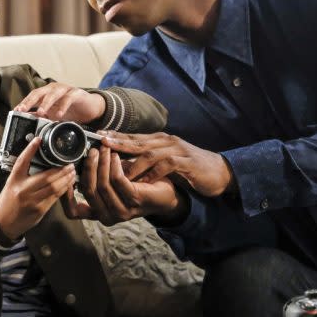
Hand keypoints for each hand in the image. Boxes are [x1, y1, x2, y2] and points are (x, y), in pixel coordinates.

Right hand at [0, 136, 76, 238]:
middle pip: (46, 176)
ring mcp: (32, 201)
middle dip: (61, 169)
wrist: (3, 223)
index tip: (38, 139)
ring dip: (66, 179)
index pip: (21, 162)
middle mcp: (23, 190)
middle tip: (70, 163)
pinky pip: (55, 198)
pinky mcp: (40, 210)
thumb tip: (42, 161)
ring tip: (72, 172)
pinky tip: (69, 184)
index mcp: (14, 180)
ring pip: (54, 187)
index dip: (30, 150)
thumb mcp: (12, 184)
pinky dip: (64, 189)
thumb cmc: (8, 201)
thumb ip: (24, 174)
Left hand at [14, 83, 104, 123]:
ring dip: (46, 103)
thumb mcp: (54, 114)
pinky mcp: (77, 93)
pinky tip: (59, 114)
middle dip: (30, 101)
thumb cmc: (71, 109)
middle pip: (39, 92)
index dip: (24, 103)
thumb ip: (42, 116)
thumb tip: (28, 120)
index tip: (16, 111)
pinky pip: (68, 99)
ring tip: (41, 113)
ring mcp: (65, 89)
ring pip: (53, 94)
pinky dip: (63, 106)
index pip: (32, 96)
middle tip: (23, 110)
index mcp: (46, 93)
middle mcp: (54, 89)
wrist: (90, 107)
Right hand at [69, 145, 183, 225]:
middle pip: (88, 191)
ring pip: (102, 185)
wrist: (167, 194)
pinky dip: (114, 165)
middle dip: (88, 167)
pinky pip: (118, 180)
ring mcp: (121, 212)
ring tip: (105, 149)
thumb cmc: (136, 185)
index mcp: (98, 213)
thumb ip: (96, 174)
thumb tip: (80, 153)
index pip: (73, 212)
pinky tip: (117, 156)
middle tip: (92, 150)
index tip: (65, 172)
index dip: (65, 195)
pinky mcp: (134, 201)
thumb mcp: (111, 181)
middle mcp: (107, 217)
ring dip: (102, 163)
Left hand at [97, 131, 233, 197]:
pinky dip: (154, 173)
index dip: (116, 137)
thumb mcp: (166, 161)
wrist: (219, 172)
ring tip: (118, 170)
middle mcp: (167, 141)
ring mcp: (177, 150)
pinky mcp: (187, 162)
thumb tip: (123, 165)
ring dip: (133, 162)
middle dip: (118, 143)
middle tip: (101, 146)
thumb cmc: (189, 168)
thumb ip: (148, 160)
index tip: (98, 138)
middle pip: (138, 141)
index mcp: (160, 140)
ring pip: (150, 153)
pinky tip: (144, 181)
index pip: (134, 136)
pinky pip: (167, 165)